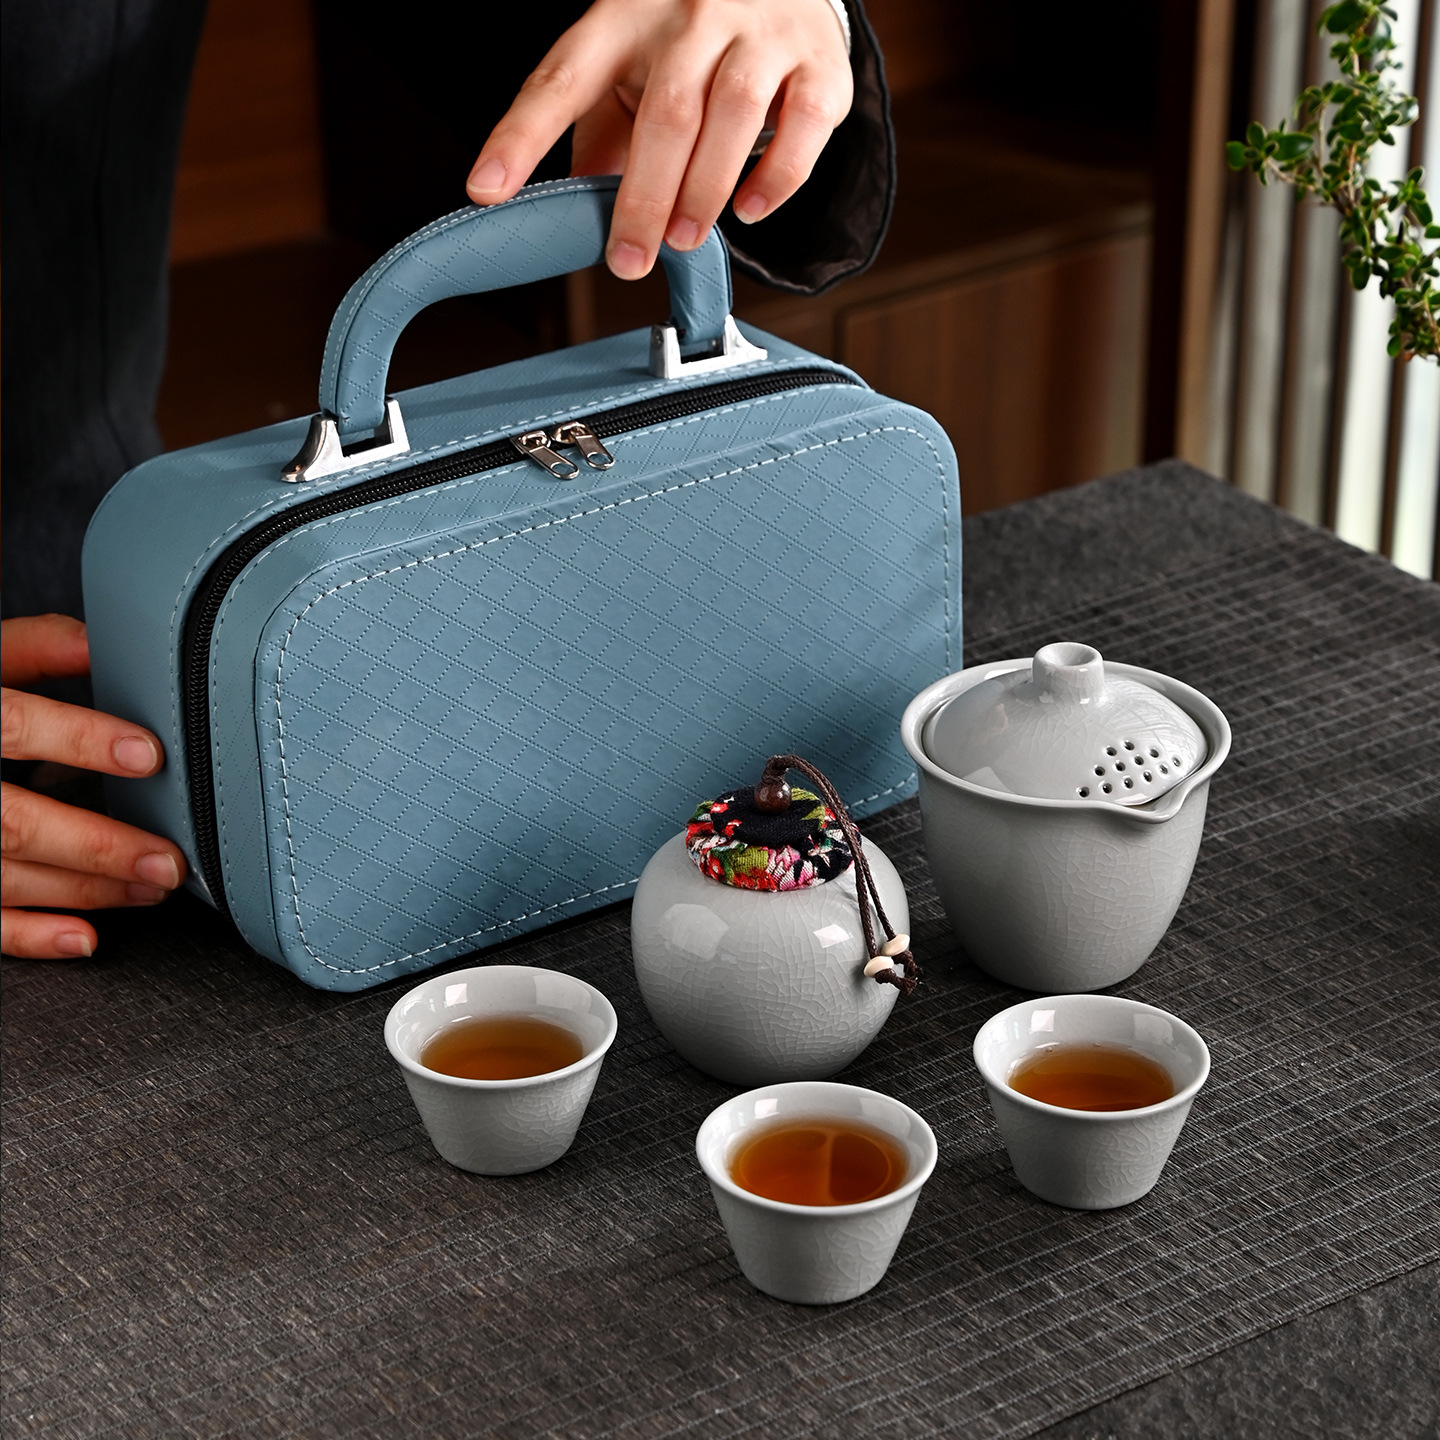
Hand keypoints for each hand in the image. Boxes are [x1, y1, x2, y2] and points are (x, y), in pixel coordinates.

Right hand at [2, 615, 186, 958]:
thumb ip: (39, 649)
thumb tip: (112, 642)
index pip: (10, 723)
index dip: (79, 738)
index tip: (150, 755)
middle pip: (11, 821)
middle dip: (97, 846)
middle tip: (169, 861)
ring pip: (2, 878)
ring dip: (83, 892)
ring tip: (152, 889)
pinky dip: (29, 936)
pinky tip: (85, 937)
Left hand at [466, 0, 852, 279]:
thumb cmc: (691, 47)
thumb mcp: (629, 76)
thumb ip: (600, 141)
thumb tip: (568, 218)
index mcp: (622, 19)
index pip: (560, 78)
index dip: (520, 137)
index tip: (486, 191)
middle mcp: (689, 14)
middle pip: (663, 112)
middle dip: (643, 197)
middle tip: (628, 259)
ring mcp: (759, 30)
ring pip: (731, 113)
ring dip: (704, 190)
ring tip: (684, 240)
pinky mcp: (818, 62)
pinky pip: (802, 123)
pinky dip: (775, 178)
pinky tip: (750, 210)